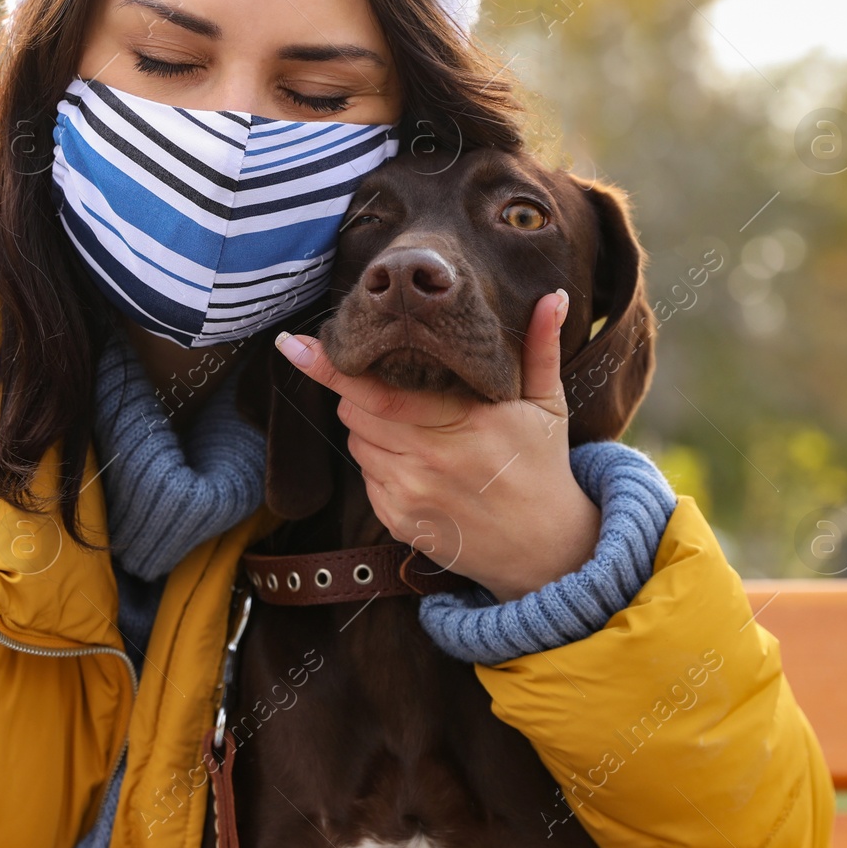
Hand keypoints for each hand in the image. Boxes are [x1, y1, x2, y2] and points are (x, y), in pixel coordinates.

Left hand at [274, 289, 600, 602]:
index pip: (377, 391)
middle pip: (355, 410)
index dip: (330, 367)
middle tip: (395, 384)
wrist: (543, 550)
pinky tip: (415, 460)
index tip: (292, 344)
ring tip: (415, 426)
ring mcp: (410, 494)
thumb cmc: (541, 467)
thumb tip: (554, 297)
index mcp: (463, 425)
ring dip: (368, 425)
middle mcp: (429, 461)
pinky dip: (376, 459)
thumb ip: (542, 349)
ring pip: (355, 440)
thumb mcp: (548, 406)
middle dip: (359, 389)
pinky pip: (364, 474)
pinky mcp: (398, 520)